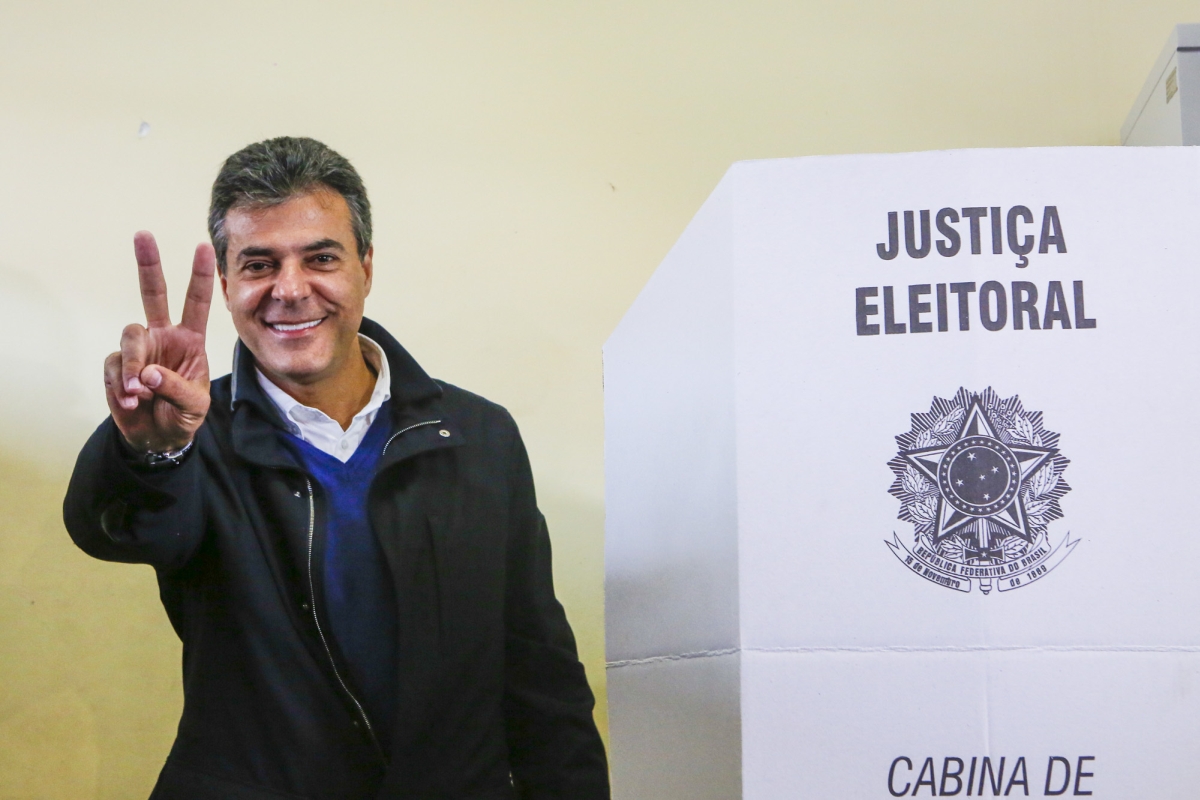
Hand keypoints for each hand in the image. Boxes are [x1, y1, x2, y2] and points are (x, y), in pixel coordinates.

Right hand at [104, 231, 215, 453]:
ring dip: (133, 365)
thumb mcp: (194, 406)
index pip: (197, 303)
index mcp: (190, 340)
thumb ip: (175, 388)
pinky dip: (121, 386)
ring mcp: (139, 349)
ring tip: (139, 394)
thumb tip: (145, 373)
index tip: (203, 246)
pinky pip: (115, 367)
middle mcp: (163, 336)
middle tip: (144, 235)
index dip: (200, 276)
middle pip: (154, 294)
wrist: (158, 438)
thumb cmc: (183, 415)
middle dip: (149, 264)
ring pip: (130, 336)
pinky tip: (131, 403)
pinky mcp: (117, 366)